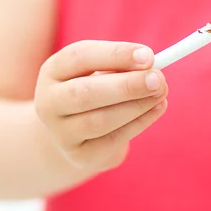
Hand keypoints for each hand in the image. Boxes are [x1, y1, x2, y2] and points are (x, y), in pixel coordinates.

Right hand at [35, 41, 167, 170]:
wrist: (76, 133)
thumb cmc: (97, 90)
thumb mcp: (102, 72)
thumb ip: (123, 67)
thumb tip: (152, 68)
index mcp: (53, 71)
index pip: (79, 57)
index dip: (115, 54)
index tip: (149, 56)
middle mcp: (49, 102)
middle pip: (85, 94)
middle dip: (126, 86)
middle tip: (157, 79)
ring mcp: (61, 133)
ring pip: (100, 120)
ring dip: (136, 106)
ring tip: (161, 93)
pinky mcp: (80, 156)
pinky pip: (113, 139)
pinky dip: (140, 122)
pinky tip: (157, 108)